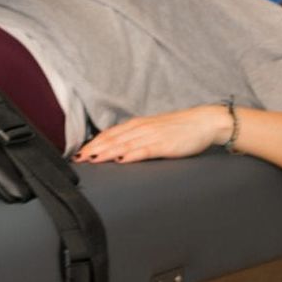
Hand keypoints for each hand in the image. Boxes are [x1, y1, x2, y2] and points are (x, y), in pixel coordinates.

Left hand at [75, 105, 229, 164]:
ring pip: (124, 144)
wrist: (204, 122)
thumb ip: (136, 138)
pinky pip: (145, 150)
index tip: (78, 152)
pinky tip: (121, 160)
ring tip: (91, 159)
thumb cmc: (179, 128)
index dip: (92, 143)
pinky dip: (131, 154)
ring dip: (106, 152)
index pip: (109, 134)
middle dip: (93, 149)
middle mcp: (140, 128)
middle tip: (78, 159)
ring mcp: (152, 136)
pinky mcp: (164, 145)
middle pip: (111, 139)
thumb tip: (118, 148)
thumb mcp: (153, 130)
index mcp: (136, 125)